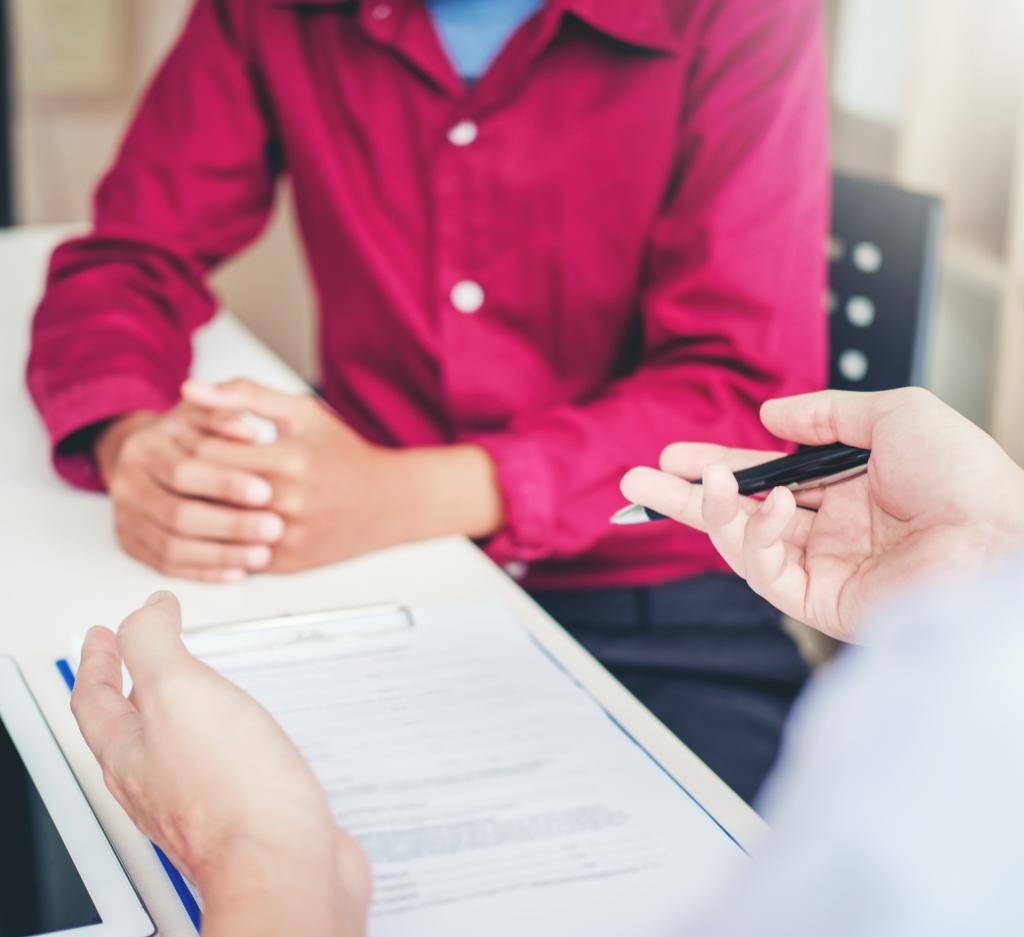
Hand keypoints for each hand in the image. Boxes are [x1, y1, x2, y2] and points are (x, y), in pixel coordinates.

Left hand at [71, 592, 370, 936]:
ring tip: (192, 691)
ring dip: (178, 713)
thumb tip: (146, 611)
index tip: (101, 635)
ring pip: (176, 749)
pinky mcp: (244, 813)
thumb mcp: (178, 690)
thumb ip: (153, 644)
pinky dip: (226, 739)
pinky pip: (223, 768)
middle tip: (137, 659)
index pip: (94, 699)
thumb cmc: (229, 788)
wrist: (282, 861)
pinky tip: (250, 737)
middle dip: (131, 688)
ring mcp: (199, 802)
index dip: (96, 660)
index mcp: (129, 753)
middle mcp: (157, 782)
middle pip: (128, 730)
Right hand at [96, 406, 286, 581]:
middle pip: (178, 513)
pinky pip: (167, 566)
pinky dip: (204, 572)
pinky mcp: (129, 544)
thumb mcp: (205, 415)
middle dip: (230, 524)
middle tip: (273, 528)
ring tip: (262, 554)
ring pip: (172, 546)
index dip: (226, 483)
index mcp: (144, 447)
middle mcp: (126, 483)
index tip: (266, 492)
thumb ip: (226, 417)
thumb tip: (249, 432)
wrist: (146, 454)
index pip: (185, 470)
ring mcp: (124, 517)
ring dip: (221, 554)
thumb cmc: (187, 434)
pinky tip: (238, 571)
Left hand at [181, 380, 503, 571]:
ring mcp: (286, 537)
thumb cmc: (345, 454)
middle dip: (187, 480)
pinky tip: (222, 519)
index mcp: (289, 460)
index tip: (189, 441)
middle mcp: (287, 502)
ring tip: (197, 494)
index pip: (207, 454)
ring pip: (214, 529)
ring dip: (199, 511)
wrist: (390, 502)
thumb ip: (245, 394)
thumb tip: (191, 389)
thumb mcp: (302, 412)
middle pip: (205, 494)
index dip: (190, 445)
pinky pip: (232, 554)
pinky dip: (220, 538)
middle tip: (180, 470)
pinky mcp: (285, 563)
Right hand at [621, 388, 1023, 640]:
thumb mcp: (896, 414)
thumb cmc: (966, 476)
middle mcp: (832, 531)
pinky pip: (767, 572)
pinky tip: (770, 504)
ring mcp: (825, 569)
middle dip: (685, 498)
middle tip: (637, 482)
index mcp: (848, 490)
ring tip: (692, 481)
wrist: (1002, 538)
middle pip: (739, 515)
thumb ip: (828, 412)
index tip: (676, 455)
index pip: (766, 478)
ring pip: (743, 544)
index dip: (719, 465)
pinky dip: (756, 535)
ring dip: (711, 511)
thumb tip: (770, 416)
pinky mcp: (823, 603)